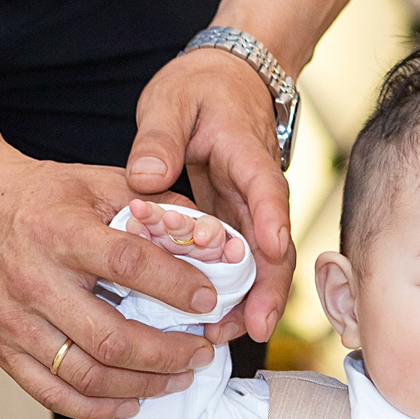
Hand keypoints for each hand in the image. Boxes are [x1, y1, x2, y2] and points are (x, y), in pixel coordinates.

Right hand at [0, 142, 222, 418]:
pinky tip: (131, 402)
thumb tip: (214, 239)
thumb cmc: (45, 196)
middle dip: (167, 354)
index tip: (209, 303)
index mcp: (60, 231)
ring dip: (142, 385)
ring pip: (87, 375)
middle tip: (202, 353)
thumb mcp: (99, 181)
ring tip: (177, 379)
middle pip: (111, 337)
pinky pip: (53, 394)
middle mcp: (33, 279)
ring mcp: (14, 320)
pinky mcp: (1, 348)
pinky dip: (97, 408)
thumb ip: (156, 207)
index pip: (128, 265)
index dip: (176, 288)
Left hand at [127, 48, 293, 344]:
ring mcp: (251, 211)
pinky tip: (213, 324)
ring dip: (249, 302)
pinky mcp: (238, 225)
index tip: (273, 247)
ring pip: (261, 263)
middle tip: (255, 327)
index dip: (271, 219)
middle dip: (268, 288)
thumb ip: (159, 138)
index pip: (267, 187)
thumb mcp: (171, 102)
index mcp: (246, 152)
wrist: (225, 83)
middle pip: (274, 243)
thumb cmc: (199, 90)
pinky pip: (241, 265)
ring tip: (224, 336)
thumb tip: (146, 178)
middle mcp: (257, 189)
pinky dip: (231, 294)